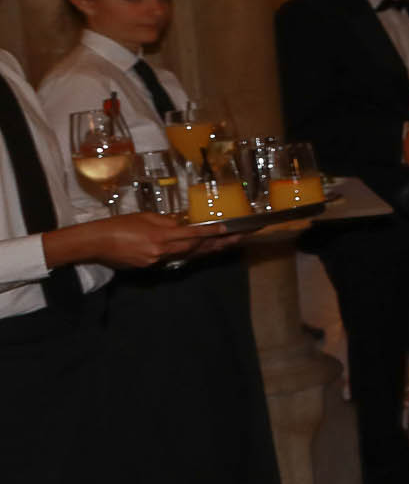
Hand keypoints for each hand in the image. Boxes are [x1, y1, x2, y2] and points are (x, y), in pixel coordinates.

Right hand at [43, 214, 235, 270]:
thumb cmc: (118, 225)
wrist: (96, 243)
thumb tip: (182, 225)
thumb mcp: (145, 217)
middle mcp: (162, 250)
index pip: (192, 234)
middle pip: (195, 248)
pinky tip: (198, 250)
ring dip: (206, 250)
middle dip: (218, 243)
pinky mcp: (150, 267)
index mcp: (161, 235)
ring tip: (226, 244)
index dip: (212, 233)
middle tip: (238, 238)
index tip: (229, 230)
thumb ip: (166, 222)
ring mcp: (156, 261)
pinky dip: (185, 254)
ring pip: (186, 255)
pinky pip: (171, 259)